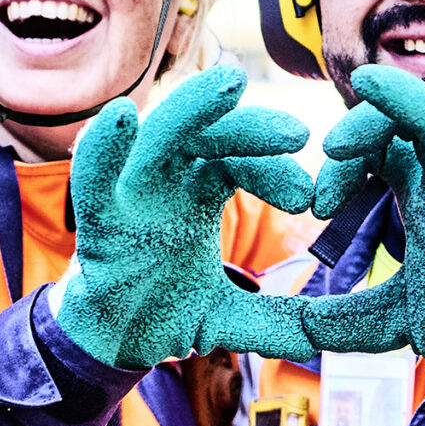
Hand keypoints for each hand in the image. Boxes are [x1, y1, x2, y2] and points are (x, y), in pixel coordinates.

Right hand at [54, 65, 332, 368]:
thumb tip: (331, 338)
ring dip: (192, 107)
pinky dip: (102, 146)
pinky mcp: (95, 218)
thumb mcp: (230, 316)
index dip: (275, 171)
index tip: (311, 199)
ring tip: (232, 83)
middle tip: (298, 133)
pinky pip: (93, 175)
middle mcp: (166, 178)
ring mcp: (128, 192)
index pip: (241, 161)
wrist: (111, 343)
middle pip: (209, 135)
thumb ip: (278, 322)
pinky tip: (121, 117)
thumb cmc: (165, 310)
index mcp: (199, 189)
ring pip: (160, 135)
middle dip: (252, 129)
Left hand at [312, 67, 424, 421]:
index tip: (314, 206)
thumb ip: (337, 318)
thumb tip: (293, 327)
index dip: (342, 160)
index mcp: (422, 196)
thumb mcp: (384, 320)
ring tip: (369, 83)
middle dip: (364, 120)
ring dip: (408, 102)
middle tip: (326, 148)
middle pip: (408, 119)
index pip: (379, 146)